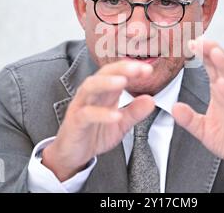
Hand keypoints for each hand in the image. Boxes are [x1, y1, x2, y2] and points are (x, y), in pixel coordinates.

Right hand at [42, 60, 155, 180]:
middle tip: (138, 69)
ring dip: (107, 82)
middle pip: (103, 73)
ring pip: (91, 87)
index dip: (132, 69)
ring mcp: (81, 106)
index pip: (117, 73)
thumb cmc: (94, 134)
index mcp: (104, 93)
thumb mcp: (120, 124)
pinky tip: (115, 115)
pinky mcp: (75, 122)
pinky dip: (101, 114)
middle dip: (121, 69)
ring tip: (123, 82)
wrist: (72, 154)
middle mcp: (92, 95)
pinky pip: (87, 114)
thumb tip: (151, 100)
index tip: (148, 70)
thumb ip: (135, 112)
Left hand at [172, 38, 223, 191]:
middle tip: (202, 39)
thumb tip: (174, 107)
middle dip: (214, 51)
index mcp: (222, 91)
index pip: (213, 68)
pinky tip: (221, 85)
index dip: (203, 54)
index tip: (190, 41)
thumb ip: (189, 118)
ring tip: (215, 53)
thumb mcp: (203, 129)